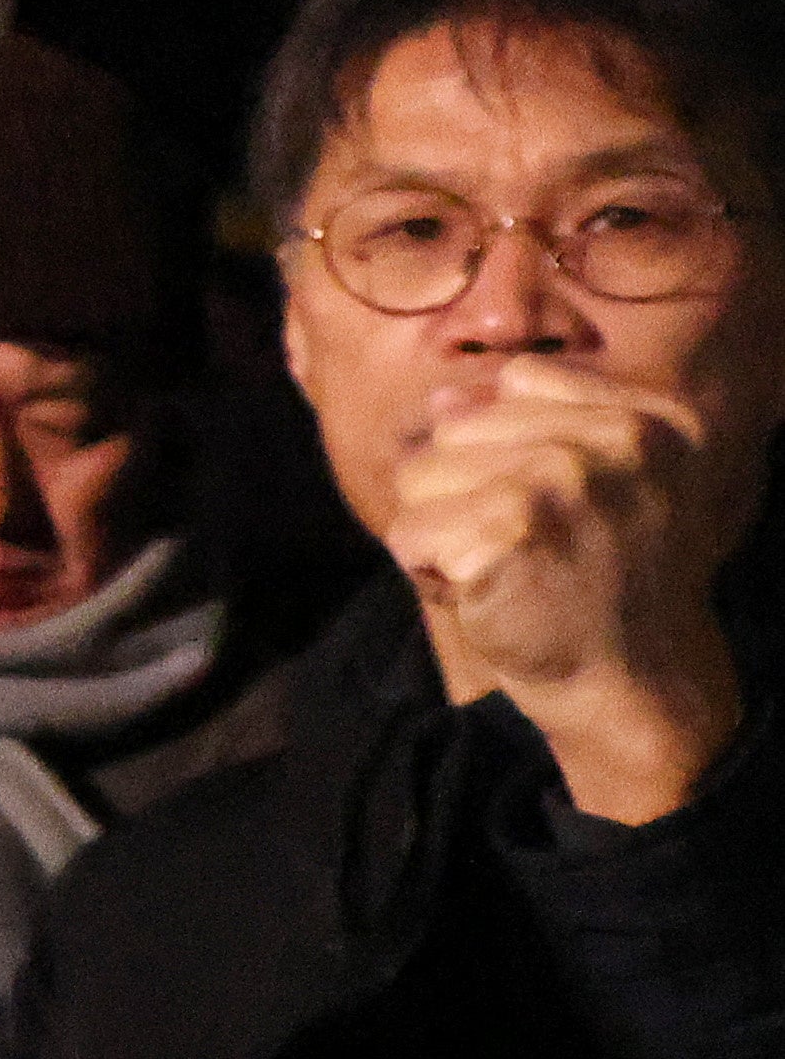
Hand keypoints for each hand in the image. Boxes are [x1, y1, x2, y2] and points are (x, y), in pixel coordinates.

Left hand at [388, 357, 748, 821]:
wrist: (630, 679)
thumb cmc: (603, 580)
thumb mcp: (602, 486)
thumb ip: (534, 424)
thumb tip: (447, 396)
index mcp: (651, 418)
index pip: (518, 380)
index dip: (505, 446)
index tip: (554, 505)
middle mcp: (619, 440)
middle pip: (457, 425)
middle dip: (464, 491)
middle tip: (525, 546)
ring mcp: (564, 480)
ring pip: (420, 473)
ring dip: (440, 531)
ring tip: (503, 568)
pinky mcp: (508, 531)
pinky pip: (407, 531)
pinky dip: (426, 572)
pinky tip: (484, 595)